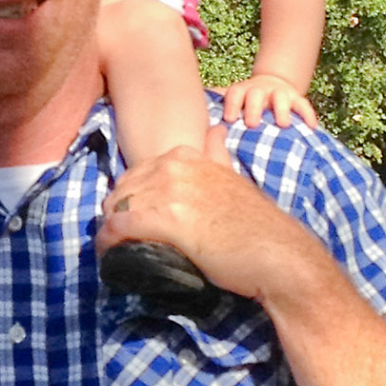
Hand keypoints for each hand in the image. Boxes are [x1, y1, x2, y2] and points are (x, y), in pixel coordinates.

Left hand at [99, 129, 329, 308]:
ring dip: (111, 230)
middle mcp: (174, 167)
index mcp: (186, 156)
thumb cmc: (256, 224)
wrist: (276, 254)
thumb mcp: (233, 177)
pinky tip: (110, 254)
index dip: (131, 198)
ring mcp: (169, 191)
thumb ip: (217, 154)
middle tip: (119, 238)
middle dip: (116, 213)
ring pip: (116, 208)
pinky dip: (109, 242)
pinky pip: (118, 227)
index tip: (130, 218)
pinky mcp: (164, 220)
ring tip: (113, 249)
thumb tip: (215, 131)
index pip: (138, 173)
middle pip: (122, 190)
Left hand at [221, 73, 317, 129]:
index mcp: (241, 91)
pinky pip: (304, 105)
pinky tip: (311, 127)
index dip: (231, 104)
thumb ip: (214, 107)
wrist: (272, 82)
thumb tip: (187, 113)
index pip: (234, 94)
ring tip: (283, 125)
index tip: (229, 119)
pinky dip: (308, 115)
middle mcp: (259, 89)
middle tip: (251, 124)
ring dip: (280, 110)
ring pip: (280, 97)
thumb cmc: (245, 102)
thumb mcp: (231, 102)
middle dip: (253, 108)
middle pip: (255, 94)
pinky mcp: (296, 97)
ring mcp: (278, 92)